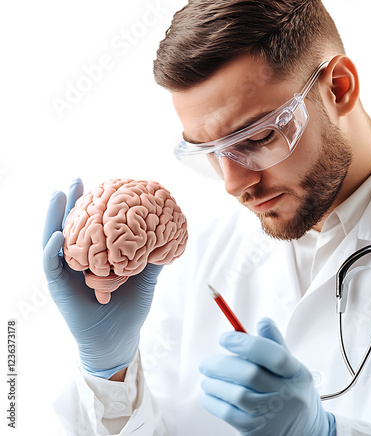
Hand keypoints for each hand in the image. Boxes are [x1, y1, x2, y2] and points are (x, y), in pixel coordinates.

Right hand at [42, 178, 163, 378]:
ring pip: (55, 240)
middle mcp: (79, 260)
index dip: (93, 206)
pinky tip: (59, 233)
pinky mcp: (60, 288)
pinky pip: (52, 266)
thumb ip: (152, 258)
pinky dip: (53, 249)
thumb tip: (168, 234)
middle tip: (75, 180)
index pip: (92, 226)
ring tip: (58, 194)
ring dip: (55, 217)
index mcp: (97, 256)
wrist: (118, 339)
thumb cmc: (130, 309)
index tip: (101, 185)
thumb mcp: (144, 278)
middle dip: (71, 203)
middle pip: (71, 226)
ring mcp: (67, 273)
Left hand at [199, 317, 335, 435]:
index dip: (247, 344)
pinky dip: (212, 400)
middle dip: (222, 364)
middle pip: (251, 374)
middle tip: (207, 362)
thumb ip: (275, 344)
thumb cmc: (293, 394)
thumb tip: (263, 322)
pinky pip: (228, 413)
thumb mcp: (293, 368)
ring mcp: (271, 414)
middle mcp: (287, 395)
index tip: (225, 338)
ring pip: (236, 394)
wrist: (305, 432)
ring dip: (214, 382)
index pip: (275, 355)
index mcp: (296, 374)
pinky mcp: (255, 429)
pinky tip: (209, 393)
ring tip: (208, 377)